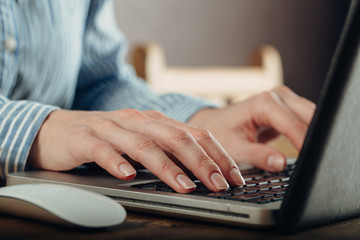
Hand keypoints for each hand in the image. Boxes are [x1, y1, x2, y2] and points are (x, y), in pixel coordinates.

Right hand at [28, 109, 244, 192]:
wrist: (59, 129)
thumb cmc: (106, 138)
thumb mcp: (142, 141)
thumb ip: (167, 152)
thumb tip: (202, 173)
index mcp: (155, 121)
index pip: (194, 134)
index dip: (217, 154)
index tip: (233, 176)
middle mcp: (137, 121)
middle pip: (175, 138)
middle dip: (201, 162)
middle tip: (219, 184)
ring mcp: (111, 128)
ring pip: (144, 144)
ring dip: (167, 166)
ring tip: (185, 186)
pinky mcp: (85, 138)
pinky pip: (103, 150)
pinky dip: (117, 162)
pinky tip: (128, 175)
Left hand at [187, 86, 315, 171]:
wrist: (214, 124)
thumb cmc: (221, 134)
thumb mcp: (235, 148)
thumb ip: (257, 156)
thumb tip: (280, 163)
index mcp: (264, 103)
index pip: (295, 125)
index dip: (306, 144)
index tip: (314, 162)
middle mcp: (278, 97)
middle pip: (310, 117)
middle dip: (316, 138)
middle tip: (319, 161)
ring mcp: (285, 101)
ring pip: (313, 117)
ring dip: (316, 135)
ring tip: (316, 156)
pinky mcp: (288, 109)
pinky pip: (307, 120)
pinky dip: (310, 133)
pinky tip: (309, 148)